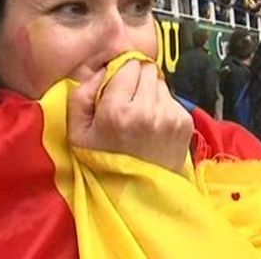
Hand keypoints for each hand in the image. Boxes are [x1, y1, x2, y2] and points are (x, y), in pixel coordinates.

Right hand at [68, 61, 193, 172]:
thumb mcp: (76, 131)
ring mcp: (169, 116)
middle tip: (127, 103)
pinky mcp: (185, 123)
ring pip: (160, 83)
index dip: (120, 74)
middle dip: (137, 80)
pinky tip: (153, 127)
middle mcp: (147, 110)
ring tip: (140, 118)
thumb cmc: (103, 161)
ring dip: (150, 93)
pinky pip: (172, 99)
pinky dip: (162, 107)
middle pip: (147, 70)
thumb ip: (82, 92)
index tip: (115, 90)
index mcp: (117, 111)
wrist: (137, 194)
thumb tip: (104, 68)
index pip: (128, 65)